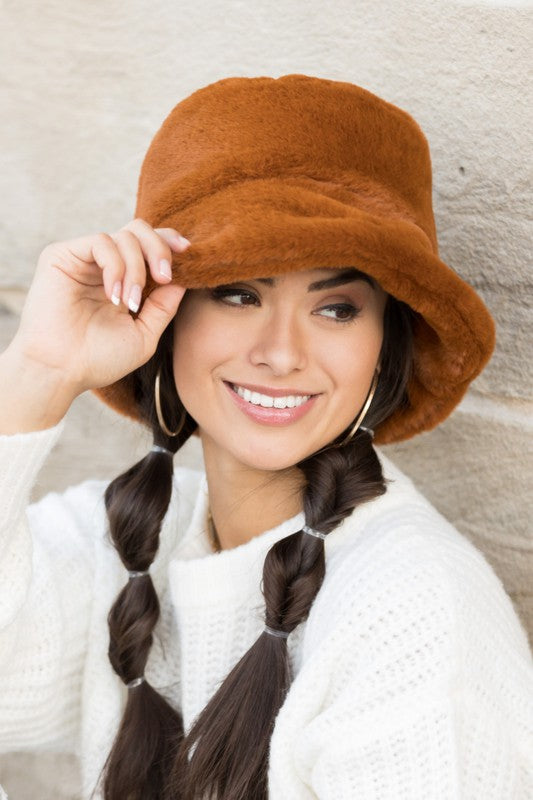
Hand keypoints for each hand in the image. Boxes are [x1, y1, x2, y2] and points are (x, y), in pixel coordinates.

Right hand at [9, 218, 189, 398]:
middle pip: (139, 230)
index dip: (168, 243)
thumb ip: (163, 307)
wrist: (61, 371)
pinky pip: (101, 241)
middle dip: (159, 249)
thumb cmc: (98, 360)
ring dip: (136, 269)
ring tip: (129, 303)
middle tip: (164, 277)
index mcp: (123, 281)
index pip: (148, 246)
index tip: (187, 252)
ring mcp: (83, 260)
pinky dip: (116, 266)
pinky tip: (113, 295)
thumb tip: (183, 280)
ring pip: (124, 236)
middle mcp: (103, 266)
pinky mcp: (62, 255)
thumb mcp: (144, 334)